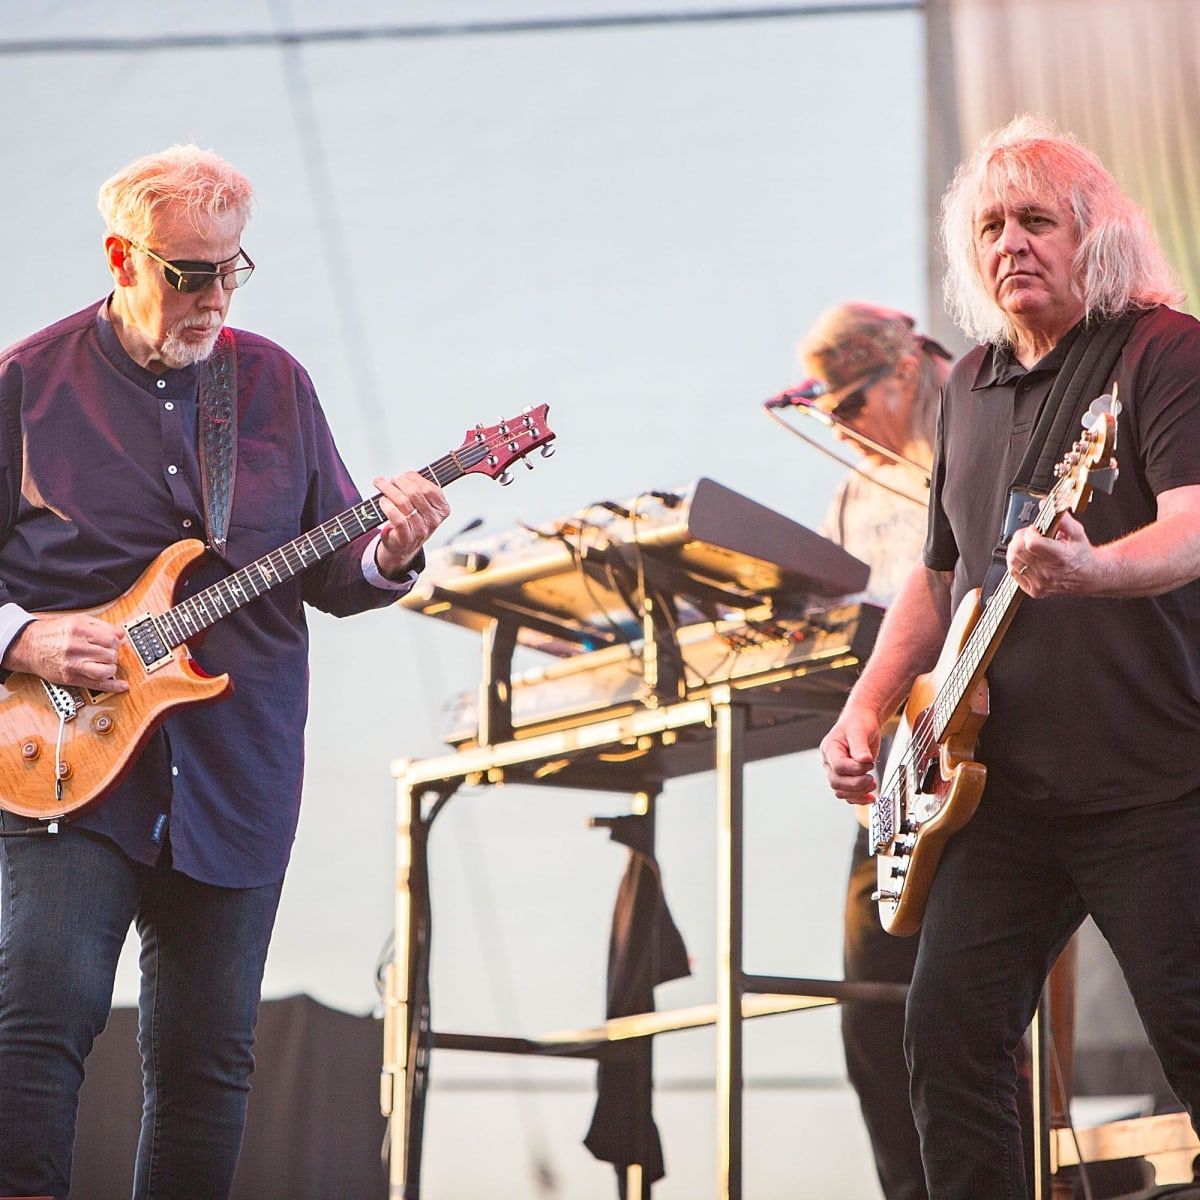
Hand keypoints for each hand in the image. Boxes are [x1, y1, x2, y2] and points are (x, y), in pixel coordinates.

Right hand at [3, 614, 127, 692]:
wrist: (28, 646)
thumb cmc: (52, 633)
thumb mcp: (78, 620)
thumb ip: (102, 626)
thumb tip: (121, 634)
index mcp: (79, 630)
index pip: (111, 639)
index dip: (115, 642)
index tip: (113, 643)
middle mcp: (76, 647)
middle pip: (110, 655)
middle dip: (113, 654)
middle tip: (107, 653)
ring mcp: (73, 664)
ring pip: (106, 670)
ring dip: (111, 668)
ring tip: (106, 664)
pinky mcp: (70, 678)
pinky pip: (96, 685)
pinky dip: (112, 686)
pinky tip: (121, 686)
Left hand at [372, 471, 450, 578]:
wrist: (404, 547)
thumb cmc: (412, 521)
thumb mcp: (423, 505)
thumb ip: (420, 489)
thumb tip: (405, 475)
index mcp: (442, 509)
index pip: (430, 488)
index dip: (414, 478)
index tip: (403, 475)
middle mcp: (433, 520)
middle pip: (415, 493)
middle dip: (399, 482)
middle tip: (389, 480)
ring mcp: (420, 530)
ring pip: (404, 503)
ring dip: (389, 490)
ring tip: (381, 485)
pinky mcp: (406, 538)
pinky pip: (397, 518)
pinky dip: (387, 506)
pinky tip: (382, 501)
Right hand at [819, 704, 881, 805]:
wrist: (862, 722)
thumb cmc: (858, 723)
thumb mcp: (859, 730)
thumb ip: (860, 746)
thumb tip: (864, 760)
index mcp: (830, 748)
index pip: (838, 766)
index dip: (855, 769)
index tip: (869, 762)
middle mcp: (830, 762)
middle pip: (836, 782)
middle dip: (856, 784)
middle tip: (871, 778)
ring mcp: (837, 771)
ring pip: (841, 791)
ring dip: (858, 792)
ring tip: (873, 785)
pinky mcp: (847, 777)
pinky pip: (848, 794)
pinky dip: (859, 798)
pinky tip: (870, 797)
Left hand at [1007, 512, 1098, 597]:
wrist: (1089, 576)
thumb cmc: (1081, 554)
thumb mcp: (1077, 532)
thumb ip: (1061, 518)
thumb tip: (1046, 505)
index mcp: (1060, 557)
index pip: (1032, 543)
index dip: (1030, 532)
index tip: (1035, 529)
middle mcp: (1049, 572)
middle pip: (1018, 551)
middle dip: (1020, 538)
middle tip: (1029, 535)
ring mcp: (1040, 583)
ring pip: (1013, 561)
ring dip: (1015, 549)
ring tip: (1027, 545)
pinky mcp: (1034, 590)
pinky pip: (1014, 572)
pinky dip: (1016, 562)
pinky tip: (1026, 557)